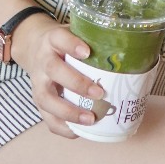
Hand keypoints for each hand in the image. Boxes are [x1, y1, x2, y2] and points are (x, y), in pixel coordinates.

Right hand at [14, 16, 105, 137]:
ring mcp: (37, 82)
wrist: (34, 48)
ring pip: (46, 98)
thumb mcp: (74, 32)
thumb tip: (130, 48)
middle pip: (53, 70)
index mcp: (52, 39)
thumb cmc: (64, 43)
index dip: (72, 45)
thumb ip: (93, 38)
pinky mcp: (38, 101)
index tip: (88, 52)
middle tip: (99, 93)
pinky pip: (47, 118)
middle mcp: (42, 60)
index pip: (59, 38)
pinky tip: (79, 131)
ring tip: (91, 118)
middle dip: (76, 83)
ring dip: (69, 111)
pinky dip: (63, 127)